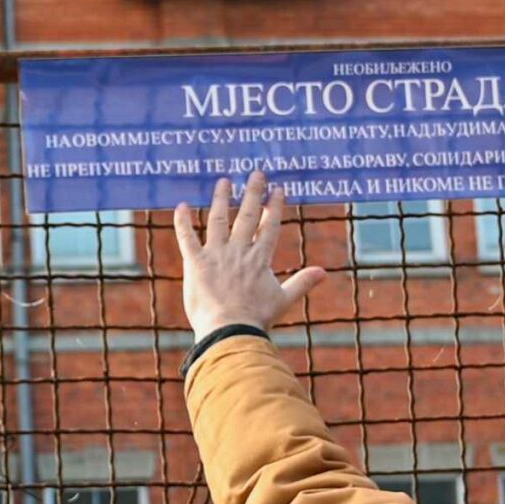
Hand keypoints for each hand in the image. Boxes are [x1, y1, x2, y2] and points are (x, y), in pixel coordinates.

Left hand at [171, 171, 329, 337]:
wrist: (230, 330)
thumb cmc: (256, 319)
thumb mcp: (283, 300)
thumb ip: (302, 283)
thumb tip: (323, 272)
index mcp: (260, 258)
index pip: (269, 226)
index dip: (274, 206)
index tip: (278, 189)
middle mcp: (239, 251)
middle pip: (246, 215)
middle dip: (253, 193)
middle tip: (256, 173)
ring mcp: (217, 255)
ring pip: (218, 220)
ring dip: (220, 199)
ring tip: (224, 181)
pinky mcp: (196, 263)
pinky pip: (187, 238)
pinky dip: (182, 221)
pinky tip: (180, 205)